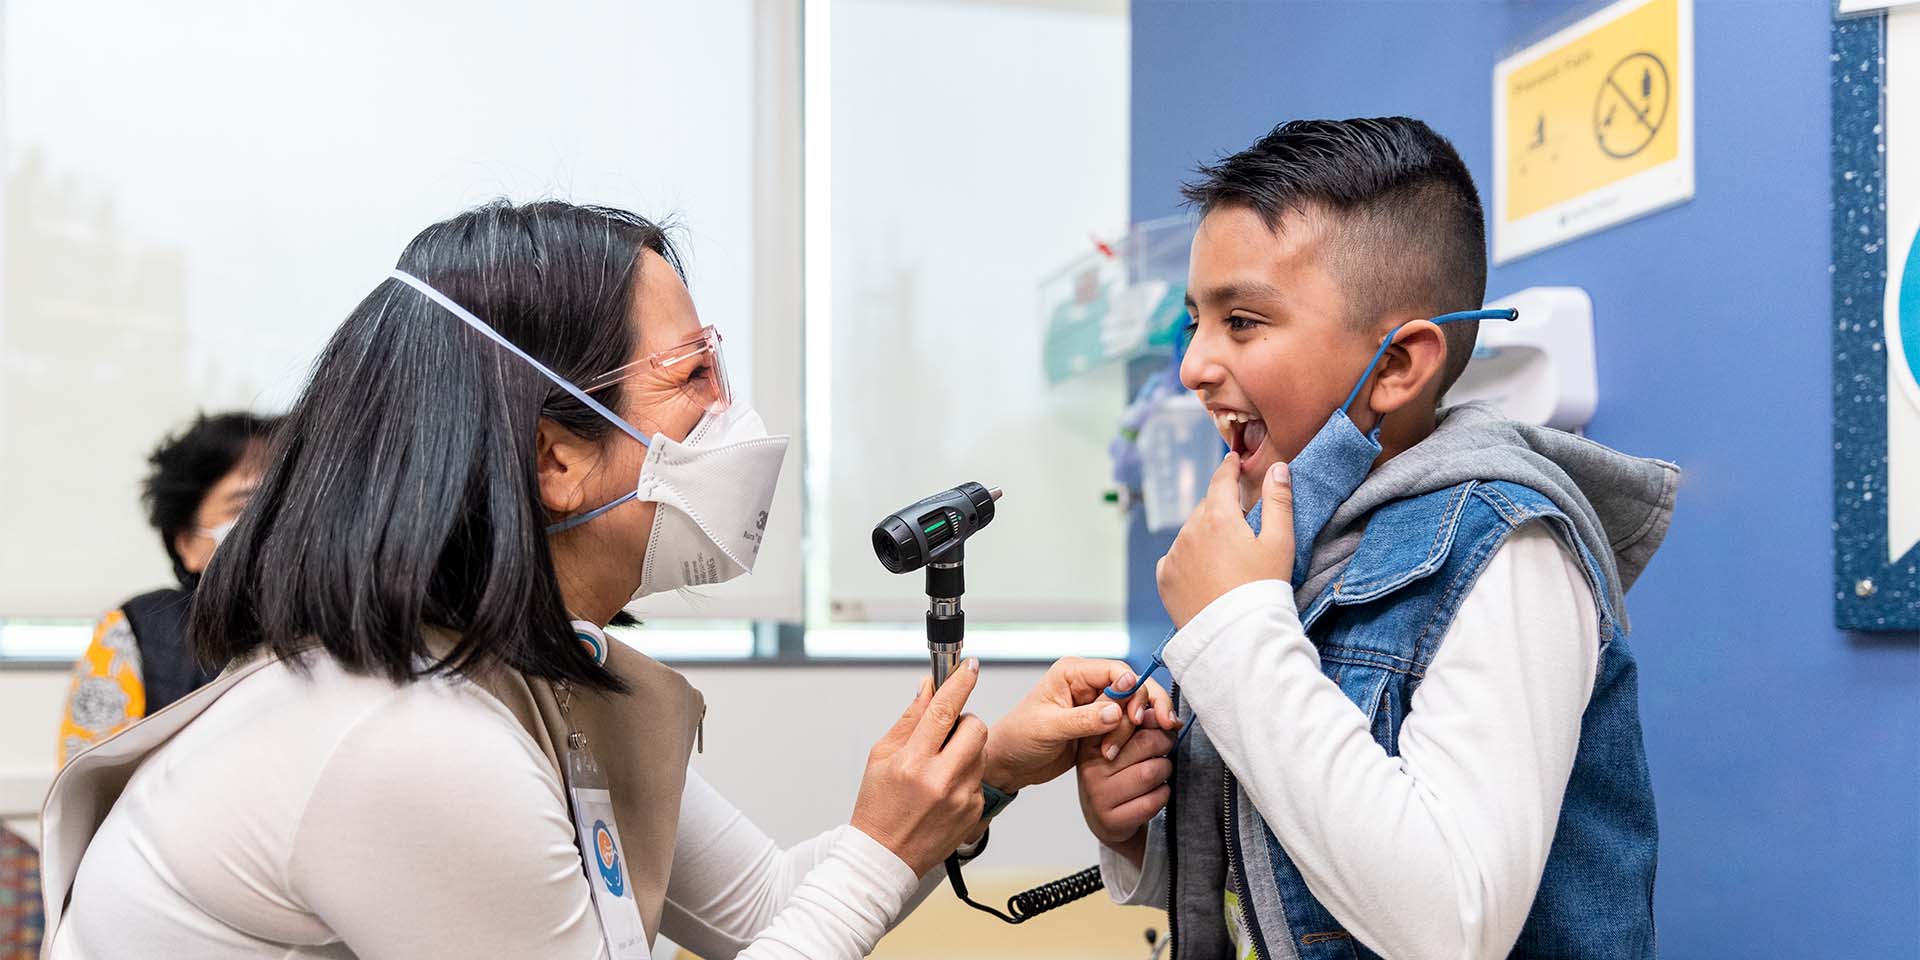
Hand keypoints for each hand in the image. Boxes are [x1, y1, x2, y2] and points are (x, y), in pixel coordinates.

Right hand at [849, 660, 988, 874]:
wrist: (885, 857)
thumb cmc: (878, 806)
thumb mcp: (881, 756)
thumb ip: (909, 719)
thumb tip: (929, 687)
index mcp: (912, 762)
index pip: (943, 711)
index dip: (959, 683)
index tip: (969, 666)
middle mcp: (940, 780)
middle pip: (975, 728)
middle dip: (965, 722)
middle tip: (947, 732)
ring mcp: (961, 798)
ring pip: (981, 752)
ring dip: (966, 749)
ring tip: (941, 765)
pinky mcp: (974, 812)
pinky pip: (979, 778)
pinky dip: (966, 775)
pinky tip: (944, 790)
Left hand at [983, 657, 1176, 792]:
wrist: (1010, 764)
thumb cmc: (1018, 738)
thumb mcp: (1048, 728)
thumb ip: (1084, 719)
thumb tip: (1116, 710)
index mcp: (1073, 673)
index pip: (1117, 671)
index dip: (1134, 691)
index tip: (1137, 717)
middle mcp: (1088, 684)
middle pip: (1133, 687)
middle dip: (1141, 710)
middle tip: (1147, 731)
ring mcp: (1096, 705)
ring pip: (1134, 708)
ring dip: (1133, 731)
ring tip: (1111, 753)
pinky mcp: (1101, 725)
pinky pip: (1127, 727)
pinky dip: (1131, 739)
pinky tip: (1122, 753)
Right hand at [1076, 725, 1175, 868]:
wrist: (1106, 819)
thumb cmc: (1119, 773)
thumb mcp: (1124, 741)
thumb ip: (1142, 721)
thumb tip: (1164, 715)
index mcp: (1089, 740)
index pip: (1122, 716)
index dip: (1146, 713)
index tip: (1157, 719)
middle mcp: (1089, 766)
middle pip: (1145, 742)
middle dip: (1165, 741)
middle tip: (1167, 744)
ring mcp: (1098, 795)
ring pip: (1152, 772)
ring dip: (1165, 769)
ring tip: (1159, 770)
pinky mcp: (1112, 820)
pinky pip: (1154, 799)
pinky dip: (1163, 793)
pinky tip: (1154, 792)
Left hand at [1155, 453, 1294, 628]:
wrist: (1235, 636)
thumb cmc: (1263, 589)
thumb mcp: (1280, 543)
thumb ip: (1279, 502)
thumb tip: (1278, 469)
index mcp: (1218, 517)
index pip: (1221, 480)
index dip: (1229, 468)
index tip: (1232, 460)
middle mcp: (1190, 530)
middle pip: (1206, 508)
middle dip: (1221, 510)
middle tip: (1239, 526)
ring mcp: (1174, 554)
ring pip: (1190, 532)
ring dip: (1204, 535)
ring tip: (1225, 558)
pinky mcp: (1165, 578)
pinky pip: (1177, 557)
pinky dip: (1189, 558)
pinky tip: (1206, 573)